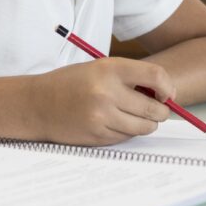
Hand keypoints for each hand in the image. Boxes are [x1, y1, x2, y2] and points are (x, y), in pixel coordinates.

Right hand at [30, 58, 174, 145]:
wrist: (37, 104)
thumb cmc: (72, 83)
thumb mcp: (100, 68)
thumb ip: (130, 77)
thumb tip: (165, 94)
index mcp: (109, 69)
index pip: (156, 76)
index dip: (168, 87)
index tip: (167, 94)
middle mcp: (107, 93)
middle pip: (154, 108)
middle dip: (161, 112)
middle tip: (158, 110)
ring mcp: (102, 117)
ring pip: (144, 127)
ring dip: (146, 124)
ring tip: (135, 116)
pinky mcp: (98, 135)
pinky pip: (127, 137)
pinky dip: (127, 132)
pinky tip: (114, 122)